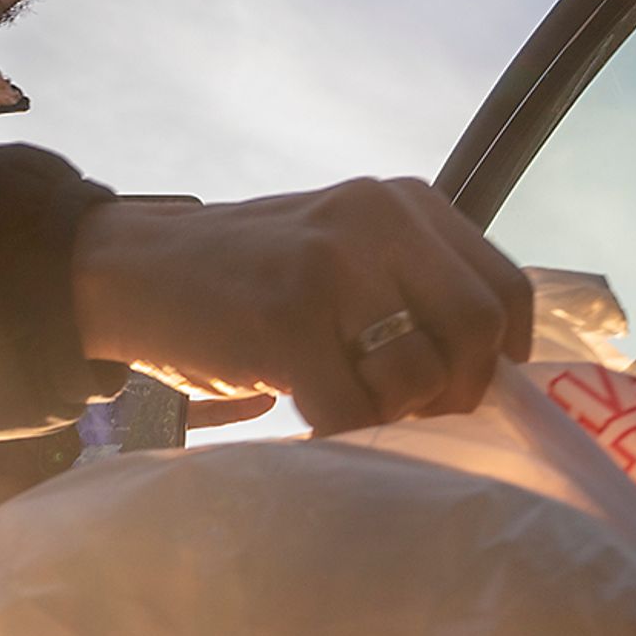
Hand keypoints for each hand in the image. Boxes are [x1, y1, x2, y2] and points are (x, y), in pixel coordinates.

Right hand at [72, 180, 536, 435]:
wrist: (130, 271)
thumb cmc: (248, 279)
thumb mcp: (348, 251)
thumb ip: (417, 286)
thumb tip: (494, 371)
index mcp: (406, 202)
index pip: (505, 290)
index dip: (499, 357)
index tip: (464, 387)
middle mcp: (379, 219)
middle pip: (477, 332)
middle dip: (453, 393)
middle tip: (406, 411)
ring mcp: (331, 265)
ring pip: (418, 379)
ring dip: (387, 414)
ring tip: (342, 400)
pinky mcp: (286, 318)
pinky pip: (351, 411)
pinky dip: (336, 432)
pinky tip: (305, 410)